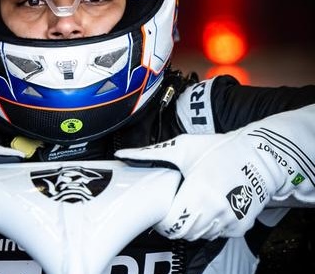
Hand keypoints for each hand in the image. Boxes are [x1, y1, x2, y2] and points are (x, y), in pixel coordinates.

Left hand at [115, 107, 314, 240]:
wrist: (259, 156)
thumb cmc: (219, 149)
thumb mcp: (183, 147)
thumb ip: (151, 153)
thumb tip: (123, 154)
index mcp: (200, 191)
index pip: (172, 223)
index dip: (161, 219)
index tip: (159, 208)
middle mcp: (216, 210)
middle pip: (183, 233)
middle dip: (173, 222)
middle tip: (171, 206)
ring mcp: (230, 220)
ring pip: (199, 236)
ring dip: (190, 225)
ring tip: (191, 203)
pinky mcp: (240, 226)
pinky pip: (215, 234)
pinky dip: (208, 225)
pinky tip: (208, 206)